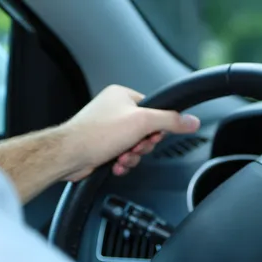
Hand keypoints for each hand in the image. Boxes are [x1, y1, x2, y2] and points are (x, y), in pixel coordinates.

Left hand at [60, 85, 200, 180]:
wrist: (69, 155)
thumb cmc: (96, 134)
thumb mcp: (142, 122)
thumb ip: (171, 121)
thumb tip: (192, 121)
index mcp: (122, 96)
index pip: (154, 109)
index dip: (158, 126)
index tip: (152, 134)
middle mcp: (114, 110)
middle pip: (147, 130)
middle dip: (143, 145)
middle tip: (135, 147)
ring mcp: (108, 129)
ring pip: (136, 146)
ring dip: (133, 156)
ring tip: (122, 157)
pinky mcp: (103, 146)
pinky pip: (124, 155)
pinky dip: (123, 162)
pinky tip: (116, 164)